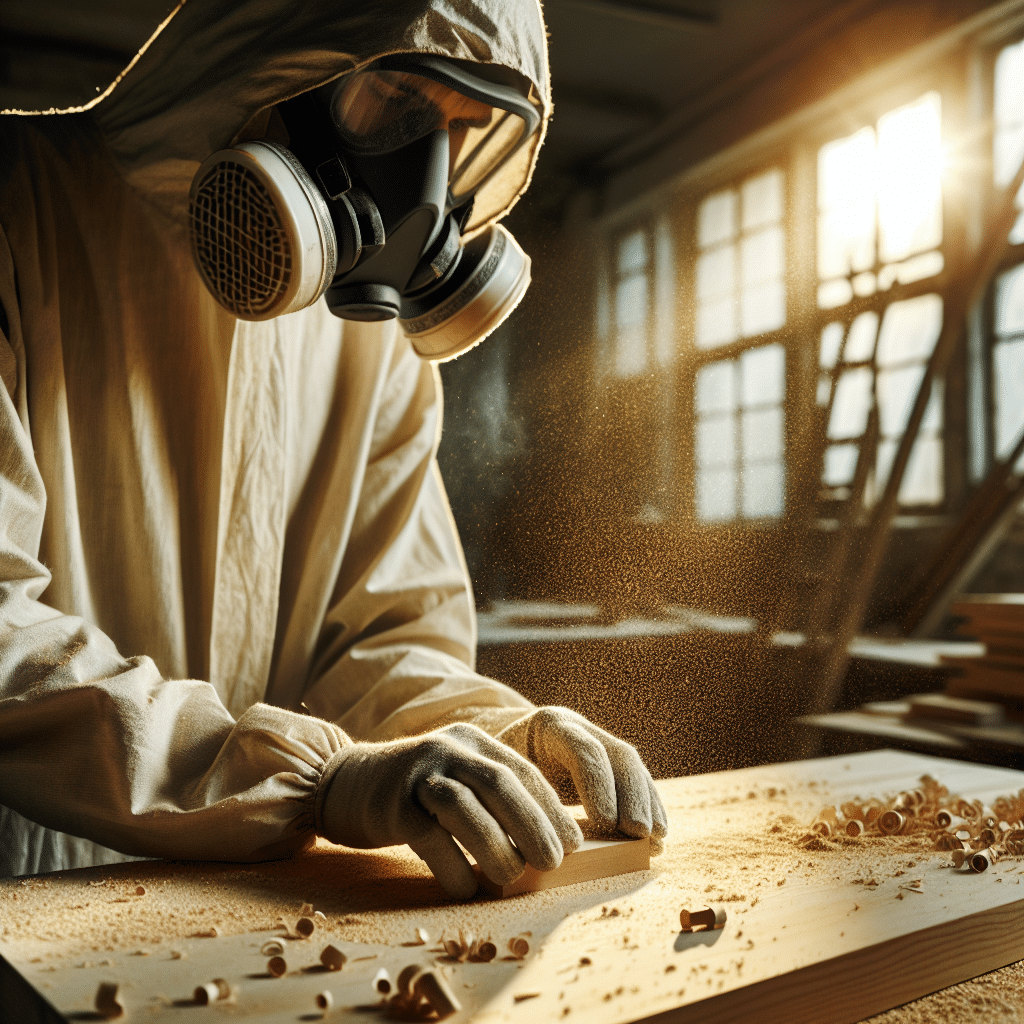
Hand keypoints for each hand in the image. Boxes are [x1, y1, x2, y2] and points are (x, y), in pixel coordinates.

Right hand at [318, 723, 582, 898]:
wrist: (341, 783)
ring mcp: (417, 773)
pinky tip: (465, 890)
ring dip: (496, 846)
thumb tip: (546, 845)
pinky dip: (452, 867)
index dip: (551, 808)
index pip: (522, 771)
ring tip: (513, 878)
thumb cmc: (414, 793)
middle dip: (533, 824)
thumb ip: (493, 800)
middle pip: (499, 783)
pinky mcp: (391, 804)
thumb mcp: (456, 781)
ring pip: (465, 806)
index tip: (573, 844)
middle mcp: (447, 749)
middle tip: (553, 862)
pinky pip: (428, 836)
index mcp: (472, 742)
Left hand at [497, 708, 667, 848]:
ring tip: (654, 839)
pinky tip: (657, 833)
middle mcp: (579, 728)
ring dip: (647, 803)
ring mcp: (597, 740)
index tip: (605, 822)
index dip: (598, 784)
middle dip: (631, 795)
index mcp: (548, 726)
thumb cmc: (491, 770)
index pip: (582, 749)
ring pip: (632, 766)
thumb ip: (511, 800)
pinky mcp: (608, 761)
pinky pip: (636, 779)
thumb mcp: (493, 776)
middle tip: (638, 832)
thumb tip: (530, 845)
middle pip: (616, 754)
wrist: (498, 747)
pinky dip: (649, 805)